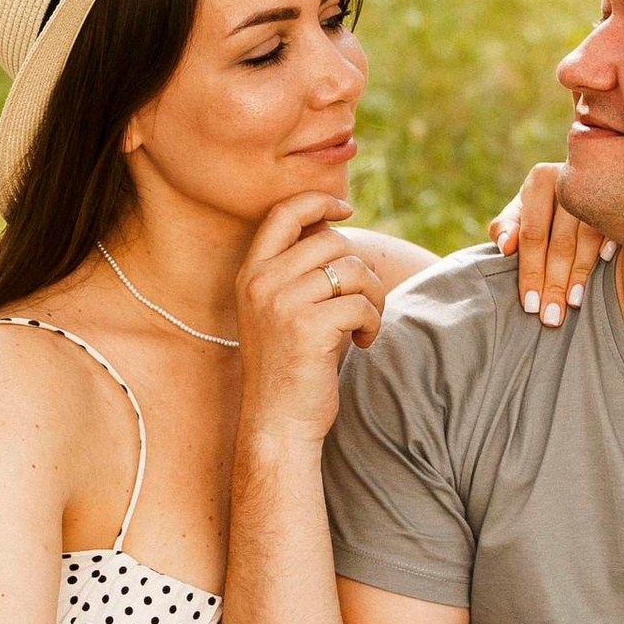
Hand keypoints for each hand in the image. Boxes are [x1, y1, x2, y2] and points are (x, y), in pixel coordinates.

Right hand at [235, 190, 387, 443]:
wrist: (276, 423)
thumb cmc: (287, 369)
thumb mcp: (279, 311)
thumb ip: (297, 272)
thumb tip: (336, 229)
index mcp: (250, 273)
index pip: (283, 212)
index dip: (319, 200)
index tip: (346, 208)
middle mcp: (261, 282)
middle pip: (331, 241)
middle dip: (360, 269)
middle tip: (364, 303)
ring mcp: (282, 303)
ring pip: (352, 270)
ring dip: (372, 296)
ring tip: (365, 324)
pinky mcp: (309, 327)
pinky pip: (361, 303)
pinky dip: (373, 322)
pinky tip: (362, 343)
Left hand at [491, 162, 612, 327]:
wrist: (585, 179)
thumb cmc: (544, 203)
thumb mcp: (522, 210)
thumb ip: (507, 227)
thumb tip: (506, 247)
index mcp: (540, 179)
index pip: (533, 236)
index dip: (530, 272)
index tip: (530, 306)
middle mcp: (570, 178)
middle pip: (560, 242)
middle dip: (554, 283)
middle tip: (551, 317)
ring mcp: (598, 186)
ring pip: (587, 239)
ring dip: (580, 274)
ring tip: (573, 304)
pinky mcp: (621, 196)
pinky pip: (614, 228)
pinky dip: (608, 247)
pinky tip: (604, 267)